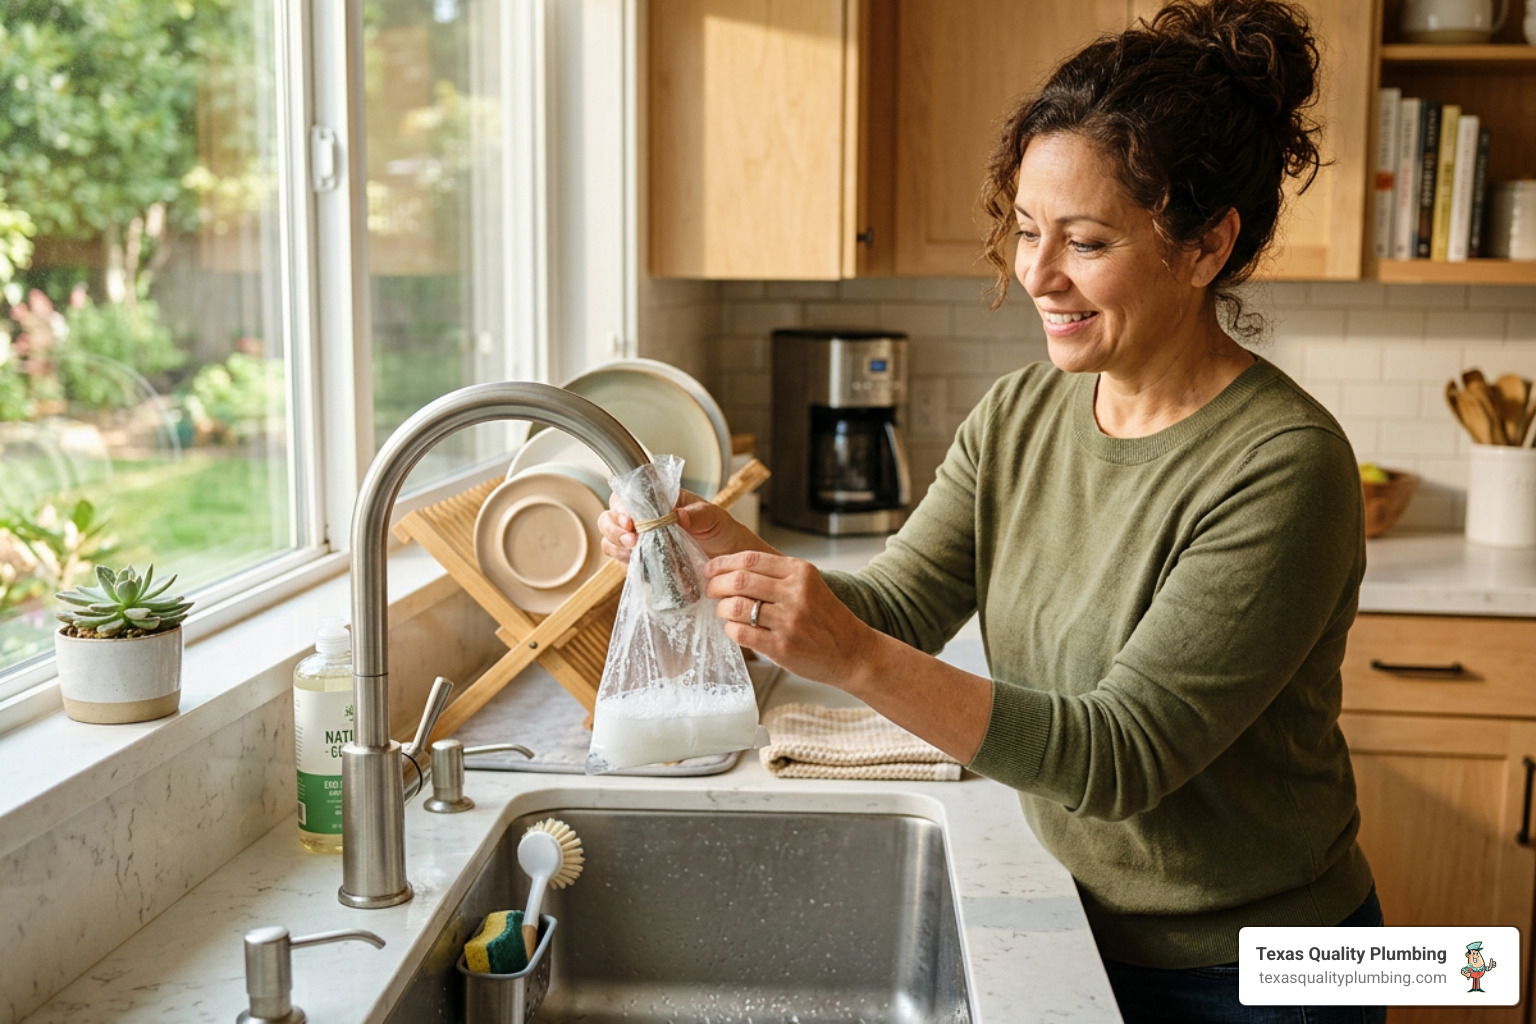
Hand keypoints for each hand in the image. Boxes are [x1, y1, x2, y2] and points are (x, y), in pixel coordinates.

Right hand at [598, 489, 762, 562]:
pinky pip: (622, 563)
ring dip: (616, 546)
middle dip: (614, 529)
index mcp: (656, 501)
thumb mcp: (714, 517)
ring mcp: (640, 542)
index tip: (630, 520)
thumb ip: (697, 514)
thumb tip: (678, 515)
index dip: (620, 508)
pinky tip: (638, 566)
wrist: (727, 559)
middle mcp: (643, 520)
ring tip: (634, 550)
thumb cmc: (719, 531)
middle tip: (632, 539)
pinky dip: (625, 564)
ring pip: (610, 541)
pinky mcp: (642, 563)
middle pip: (609, 519)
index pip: (625, 497)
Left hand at [703, 549, 876, 684]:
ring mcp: (789, 621)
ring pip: (735, 606)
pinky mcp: (782, 646)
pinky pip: (741, 633)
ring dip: (721, 608)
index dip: (723, 563)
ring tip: (723, 611)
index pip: (750, 559)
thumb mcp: (809, 585)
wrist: (852, 652)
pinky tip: (734, 629)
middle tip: (710, 590)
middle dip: (716, 584)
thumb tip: (731, 571)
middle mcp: (795, 593)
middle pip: (739, 580)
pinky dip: (730, 629)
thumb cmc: (826, 619)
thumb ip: (776, 576)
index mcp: (800, 572)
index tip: (710, 569)